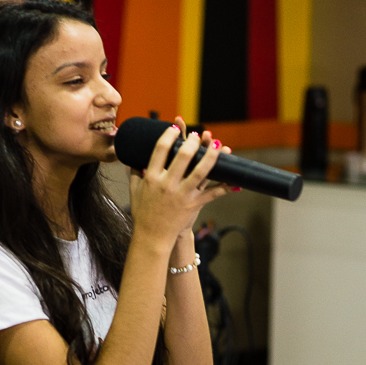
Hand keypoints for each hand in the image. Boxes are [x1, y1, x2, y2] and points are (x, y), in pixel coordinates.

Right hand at [129, 118, 230, 250]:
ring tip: (217, 144)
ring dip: (210, 157)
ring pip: (200, 172)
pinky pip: (212, 194)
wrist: (152, 237)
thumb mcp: (134, 191)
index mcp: (152, 178)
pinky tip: (234, 179)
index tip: (175, 127)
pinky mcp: (193, 205)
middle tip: (197, 135)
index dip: (169, 136)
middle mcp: (167, 184)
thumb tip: (131, 157)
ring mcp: (181, 195)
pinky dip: (225, 187)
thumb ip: (134, 173)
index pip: (160, 150)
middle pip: (182, 157)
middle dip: (192, 142)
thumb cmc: (143, 213)